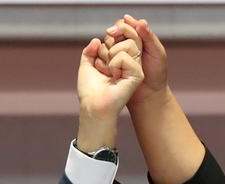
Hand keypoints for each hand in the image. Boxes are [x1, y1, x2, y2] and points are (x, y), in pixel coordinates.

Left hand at [75, 37, 143, 151]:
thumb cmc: (90, 90)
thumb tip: (97, 40)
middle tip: (104, 69)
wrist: (93, 105)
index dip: (104, 46)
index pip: (116, 38)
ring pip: (127, 44)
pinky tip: (115, 77)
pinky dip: (114, 65)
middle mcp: (129, 63)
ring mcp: (135, 68)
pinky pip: (124, 56)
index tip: (98, 63)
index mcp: (120, 60)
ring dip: (110, 58)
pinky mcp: (138, 74)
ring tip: (110, 73)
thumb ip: (90, 50)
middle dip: (106, 51)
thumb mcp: (86, 65)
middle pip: (123, 38)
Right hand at [101, 15, 168, 108]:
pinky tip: (108, 66)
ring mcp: (118, 55)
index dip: (120, 27)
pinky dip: (102, 59)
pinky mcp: (111, 66)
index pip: (125, 25)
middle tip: (114, 42)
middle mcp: (127, 44)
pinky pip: (101, 57)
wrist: (149, 95)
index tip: (115, 32)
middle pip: (113, 33)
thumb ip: (148, 36)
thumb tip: (139, 21)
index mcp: (139, 38)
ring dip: (108, 49)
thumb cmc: (157, 74)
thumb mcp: (157, 53)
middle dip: (113, 38)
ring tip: (114, 58)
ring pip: (106, 44)